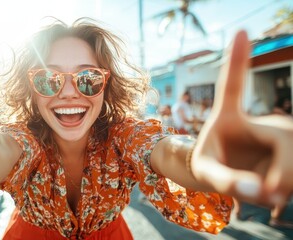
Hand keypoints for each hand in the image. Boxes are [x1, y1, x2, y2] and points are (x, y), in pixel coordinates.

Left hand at [191, 31, 292, 206]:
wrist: (223, 173)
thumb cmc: (209, 165)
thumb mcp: (206, 173)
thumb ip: (226, 181)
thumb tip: (263, 191)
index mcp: (227, 117)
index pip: (232, 87)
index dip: (237, 60)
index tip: (239, 31)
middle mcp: (257, 119)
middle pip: (284, 140)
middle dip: (285, 172)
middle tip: (269, 195)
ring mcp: (278, 131)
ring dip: (288, 184)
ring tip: (269, 196)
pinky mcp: (289, 145)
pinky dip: (292, 185)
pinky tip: (280, 193)